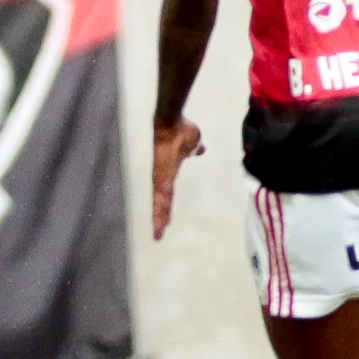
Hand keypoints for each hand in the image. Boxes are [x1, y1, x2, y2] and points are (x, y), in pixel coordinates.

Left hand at [151, 117, 204, 240]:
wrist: (172, 123)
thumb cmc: (182, 130)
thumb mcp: (193, 143)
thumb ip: (195, 149)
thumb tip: (200, 149)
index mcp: (169, 172)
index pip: (168, 193)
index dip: (167, 206)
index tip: (167, 219)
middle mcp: (162, 177)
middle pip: (161, 202)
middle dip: (161, 218)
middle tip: (158, 235)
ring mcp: (160, 178)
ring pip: (159, 203)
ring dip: (159, 219)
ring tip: (158, 234)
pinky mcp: (161, 177)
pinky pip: (161, 198)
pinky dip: (160, 210)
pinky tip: (161, 222)